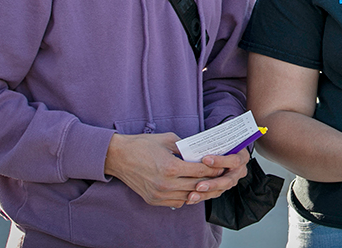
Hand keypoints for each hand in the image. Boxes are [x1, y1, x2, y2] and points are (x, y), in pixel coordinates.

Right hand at [104, 133, 228, 207]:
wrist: (118, 157)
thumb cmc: (142, 145)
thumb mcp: (167, 139)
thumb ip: (185, 147)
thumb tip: (201, 151)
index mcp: (171, 167)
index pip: (200, 171)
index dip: (214, 169)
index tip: (222, 166)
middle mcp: (166, 184)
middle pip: (197, 186)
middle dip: (211, 180)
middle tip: (220, 176)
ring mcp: (159, 194)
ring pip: (188, 197)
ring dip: (199, 191)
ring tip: (209, 184)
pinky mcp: (154, 200)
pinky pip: (177, 202)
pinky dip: (186, 197)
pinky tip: (191, 190)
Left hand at [186, 149, 250, 204]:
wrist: (229, 148)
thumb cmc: (224, 143)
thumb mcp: (224, 140)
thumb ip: (215, 144)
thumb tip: (197, 146)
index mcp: (242, 157)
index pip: (234, 161)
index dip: (220, 161)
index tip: (205, 159)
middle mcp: (239, 171)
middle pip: (228, 180)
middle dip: (212, 184)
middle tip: (199, 186)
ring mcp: (231, 181)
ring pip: (220, 190)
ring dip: (205, 194)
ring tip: (192, 195)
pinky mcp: (223, 188)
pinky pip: (212, 194)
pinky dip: (201, 196)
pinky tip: (190, 198)